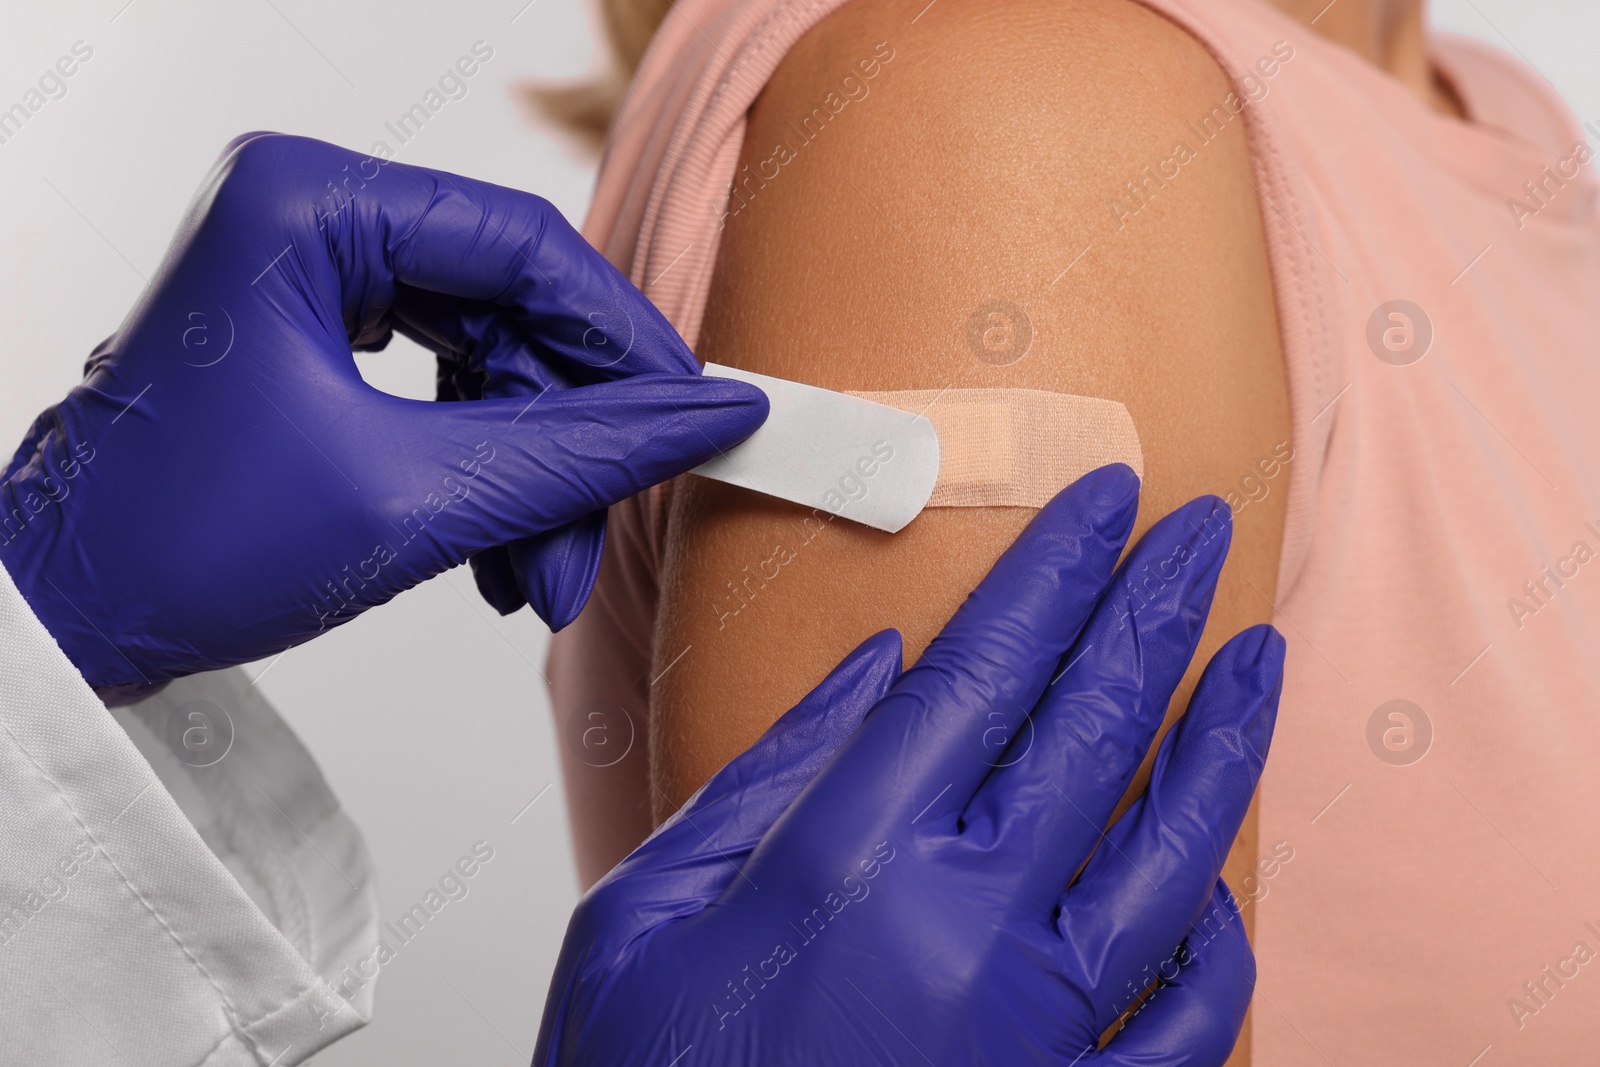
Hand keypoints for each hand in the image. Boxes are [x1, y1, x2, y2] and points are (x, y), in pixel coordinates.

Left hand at [0, 133, 765, 693]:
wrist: (59, 622)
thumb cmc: (177, 546)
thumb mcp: (415, 498)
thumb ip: (580, 453)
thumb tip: (708, 416)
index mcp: (308, 202)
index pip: (523, 244)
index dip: (624, 340)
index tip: (695, 411)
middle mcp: (308, 217)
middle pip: (509, 312)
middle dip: (566, 442)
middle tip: (597, 537)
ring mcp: (307, 277)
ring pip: (485, 362)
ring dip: (530, 476)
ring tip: (538, 577)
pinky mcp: (313, 339)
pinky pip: (443, 393)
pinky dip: (484, 476)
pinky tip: (498, 558)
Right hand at [536, 464, 1284, 1065]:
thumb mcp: (644, 916)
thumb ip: (765, 778)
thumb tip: (876, 671)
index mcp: (846, 862)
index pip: (985, 671)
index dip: (1055, 570)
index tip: (1106, 496)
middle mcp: (963, 928)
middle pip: (1089, 729)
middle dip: (1153, 609)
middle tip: (1195, 527)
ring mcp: (1038, 1027)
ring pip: (1169, 852)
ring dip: (1221, 739)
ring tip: (1258, 653)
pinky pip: (1186, 1017)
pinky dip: (1216, 939)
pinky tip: (1218, 880)